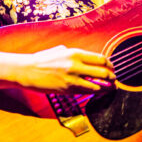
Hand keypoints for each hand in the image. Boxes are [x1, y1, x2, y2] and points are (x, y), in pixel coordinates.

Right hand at [0, 45, 115, 94]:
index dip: (109, 64)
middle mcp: (75, 64)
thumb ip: (73, 53)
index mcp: (74, 52)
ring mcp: (72, 77)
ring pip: (98, 83)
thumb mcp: (59, 50)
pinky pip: (88, 91)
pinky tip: (100, 92)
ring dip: (107, 86)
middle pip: (103, 71)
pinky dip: (96, 91)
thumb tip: (84, 58)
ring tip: (111, 88)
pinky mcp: (68, 89)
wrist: (27, 70)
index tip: (111, 67)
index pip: (100, 58)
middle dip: (112, 76)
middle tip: (114, 79)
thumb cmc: (42, 60)